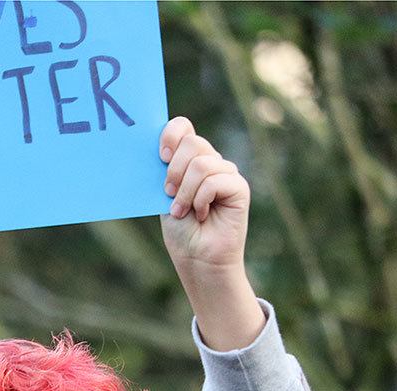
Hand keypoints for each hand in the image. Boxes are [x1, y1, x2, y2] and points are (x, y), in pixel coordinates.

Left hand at [158, 117, 264, 351]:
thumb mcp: (165, 196)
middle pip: (192, 142)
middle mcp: (210, 161)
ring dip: (185, 191)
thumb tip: (157, 148)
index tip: (160, 156)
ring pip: (202, 163)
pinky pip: (215, 180)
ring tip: (183, 211)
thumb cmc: (181, 231)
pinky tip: (201, 215)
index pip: (183, 126)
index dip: (170, 134)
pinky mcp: (239, 187)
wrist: (197, 259)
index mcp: (189, 160)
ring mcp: (226, 173)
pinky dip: (200, 199)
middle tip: (169, 194)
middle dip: (173, 170)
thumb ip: (166, 170)